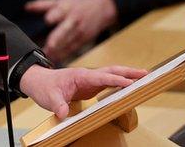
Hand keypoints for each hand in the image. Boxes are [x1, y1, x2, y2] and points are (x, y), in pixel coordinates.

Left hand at [19, 64, 146, 118]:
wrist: (38, 81)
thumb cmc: (43, 87)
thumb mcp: (48, 98)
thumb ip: (57, 105)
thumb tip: (63, 113)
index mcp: (79, 76)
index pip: (101, 77)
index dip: (116, 80)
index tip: (130, 82)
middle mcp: (87, 75)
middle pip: (111, 71)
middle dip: (128, 72)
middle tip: (146, 73)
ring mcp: (89, 80)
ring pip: (111, 75)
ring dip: (127, 75)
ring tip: (143, 77)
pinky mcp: (90, 86)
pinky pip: (107, 83)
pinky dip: (119, 83)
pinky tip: (129, 86)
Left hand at [25, 0, 118, 62]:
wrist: (102, 9)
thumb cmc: (77, 5)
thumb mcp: (61, 1)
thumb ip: (42, 4)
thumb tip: (26, 7)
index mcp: (66, 9)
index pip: (59, 12)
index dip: (53, 15)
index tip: (48, 20)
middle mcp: (73, 21)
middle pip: (64, 30)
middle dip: (56, 40)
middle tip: (47, 48)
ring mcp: (79, 31)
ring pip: (68, 43)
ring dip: (57, 51)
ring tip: (46, 57)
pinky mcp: (83, 40)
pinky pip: (72, 50)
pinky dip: (63, 56)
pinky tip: (55, 60)